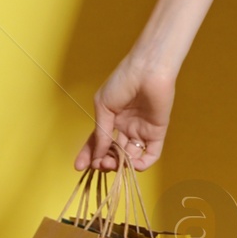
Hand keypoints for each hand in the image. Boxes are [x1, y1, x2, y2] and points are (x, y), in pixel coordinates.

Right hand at [74, 55, 174, 172]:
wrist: (146, 71)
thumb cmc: (122, 82)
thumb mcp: (104, 107)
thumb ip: (101, 132)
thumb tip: (98, 154)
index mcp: (111, 119)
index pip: (99, 142)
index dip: (89, 154)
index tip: (79, 167)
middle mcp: (126, 127)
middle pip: (115, 152)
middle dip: (106, 161)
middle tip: (100, 164)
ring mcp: (141, 130)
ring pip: (131, 156)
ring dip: (122, 165)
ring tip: (113, 163)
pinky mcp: (157, 132)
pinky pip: (151, 154)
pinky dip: (143, 164)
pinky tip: (133, 166)